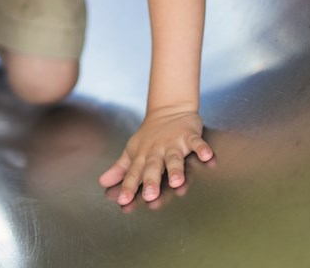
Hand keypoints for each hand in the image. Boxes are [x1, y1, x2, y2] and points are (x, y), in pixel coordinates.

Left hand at [98, 106, 212, 204]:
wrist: (168, 109)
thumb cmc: (150, 136)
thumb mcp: (133, 151)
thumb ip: (121, 168)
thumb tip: (103, 182)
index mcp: (143, 155)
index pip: (134, 172)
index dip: (128, 186)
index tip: (123, 200)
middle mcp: (157, 150)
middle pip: (153, 167)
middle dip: (151, 180)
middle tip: (150, 195)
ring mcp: (174, 143)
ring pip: (174, 157)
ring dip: (176, 169)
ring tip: (176, 182)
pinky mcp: (189, 135)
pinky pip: (196, 142)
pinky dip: (202, 148)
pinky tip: (206, 156)